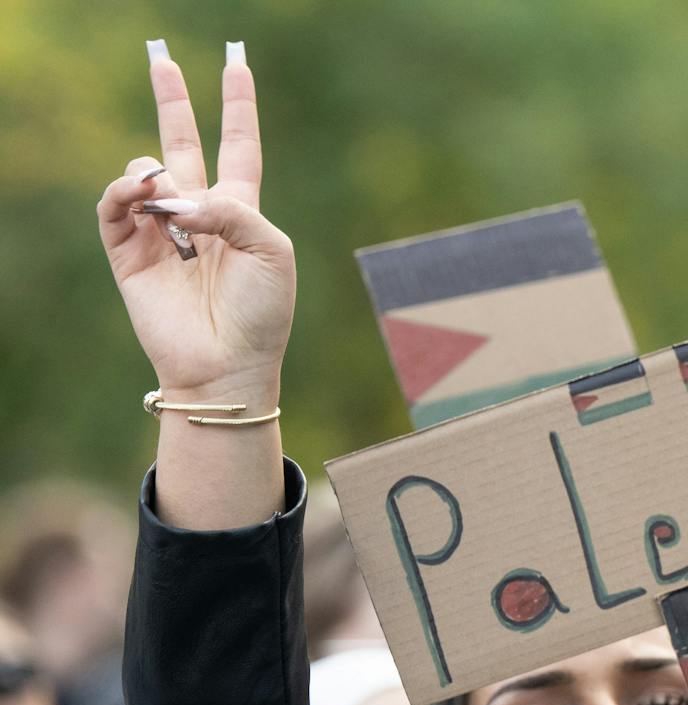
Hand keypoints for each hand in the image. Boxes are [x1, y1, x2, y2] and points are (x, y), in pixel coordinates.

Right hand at [97, 46, 293, 401]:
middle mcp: (200, 216)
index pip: (239, 147)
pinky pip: (115, 208)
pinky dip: (125, 193)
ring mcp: (162, 233)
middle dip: (173, 101)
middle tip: (161, 58)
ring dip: (155, 174)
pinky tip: (143, 193)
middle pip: (182, 144)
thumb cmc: (262, 313)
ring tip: (166, 193)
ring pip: (145, 175)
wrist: (228, 364)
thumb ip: (233, 208)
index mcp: (242, 213)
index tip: (238, 67)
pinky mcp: (129, 255)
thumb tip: (176, 197)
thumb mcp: (272, 251)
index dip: (238, 108)